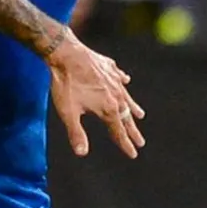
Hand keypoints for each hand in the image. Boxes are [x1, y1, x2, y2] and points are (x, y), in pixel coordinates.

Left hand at [46, 31, 144, 158]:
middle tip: (140, 142)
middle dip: (132, 131)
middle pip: (126, 117)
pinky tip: (126, 81)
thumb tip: (81, 153)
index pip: (118, 132)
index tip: (133, 154)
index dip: (125, 145)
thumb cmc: (66, 84)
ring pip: (126, 97)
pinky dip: (123, 81)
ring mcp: (114, 80)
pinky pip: (120, 76)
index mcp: (108, 109)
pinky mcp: (109, 67)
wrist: (66, 53)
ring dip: (133, 108)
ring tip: (140, 115)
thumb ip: (76, 133)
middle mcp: (116, 95)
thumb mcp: (68, 112)